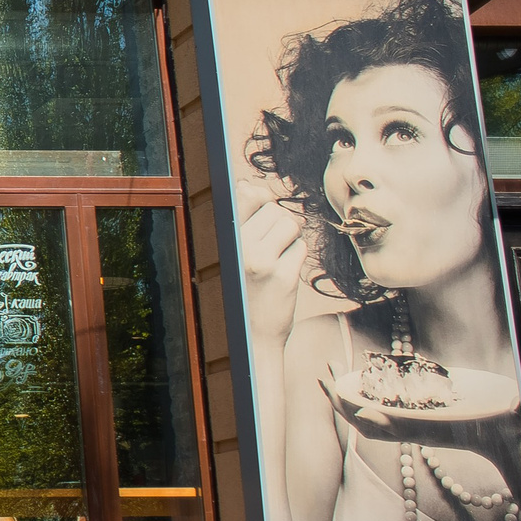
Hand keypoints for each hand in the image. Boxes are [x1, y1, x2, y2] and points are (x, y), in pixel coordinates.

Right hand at [234, 178, 307, 351]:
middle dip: (277, 223)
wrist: (249, 336)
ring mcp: (261, 262)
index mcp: (220, 238)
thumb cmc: (240, 289)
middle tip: (267, 247)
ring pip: (290, 224)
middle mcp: (237, 247)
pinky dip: (296, 257)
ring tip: (275, 259)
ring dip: (289, 238)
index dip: (259, 198)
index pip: (244, 195)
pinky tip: (283, 273)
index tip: (259, 211)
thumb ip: (239, 216)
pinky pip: (300, 248)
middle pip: (273, 209)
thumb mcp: (230, 250)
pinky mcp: (283, 276)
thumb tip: (248, 184)